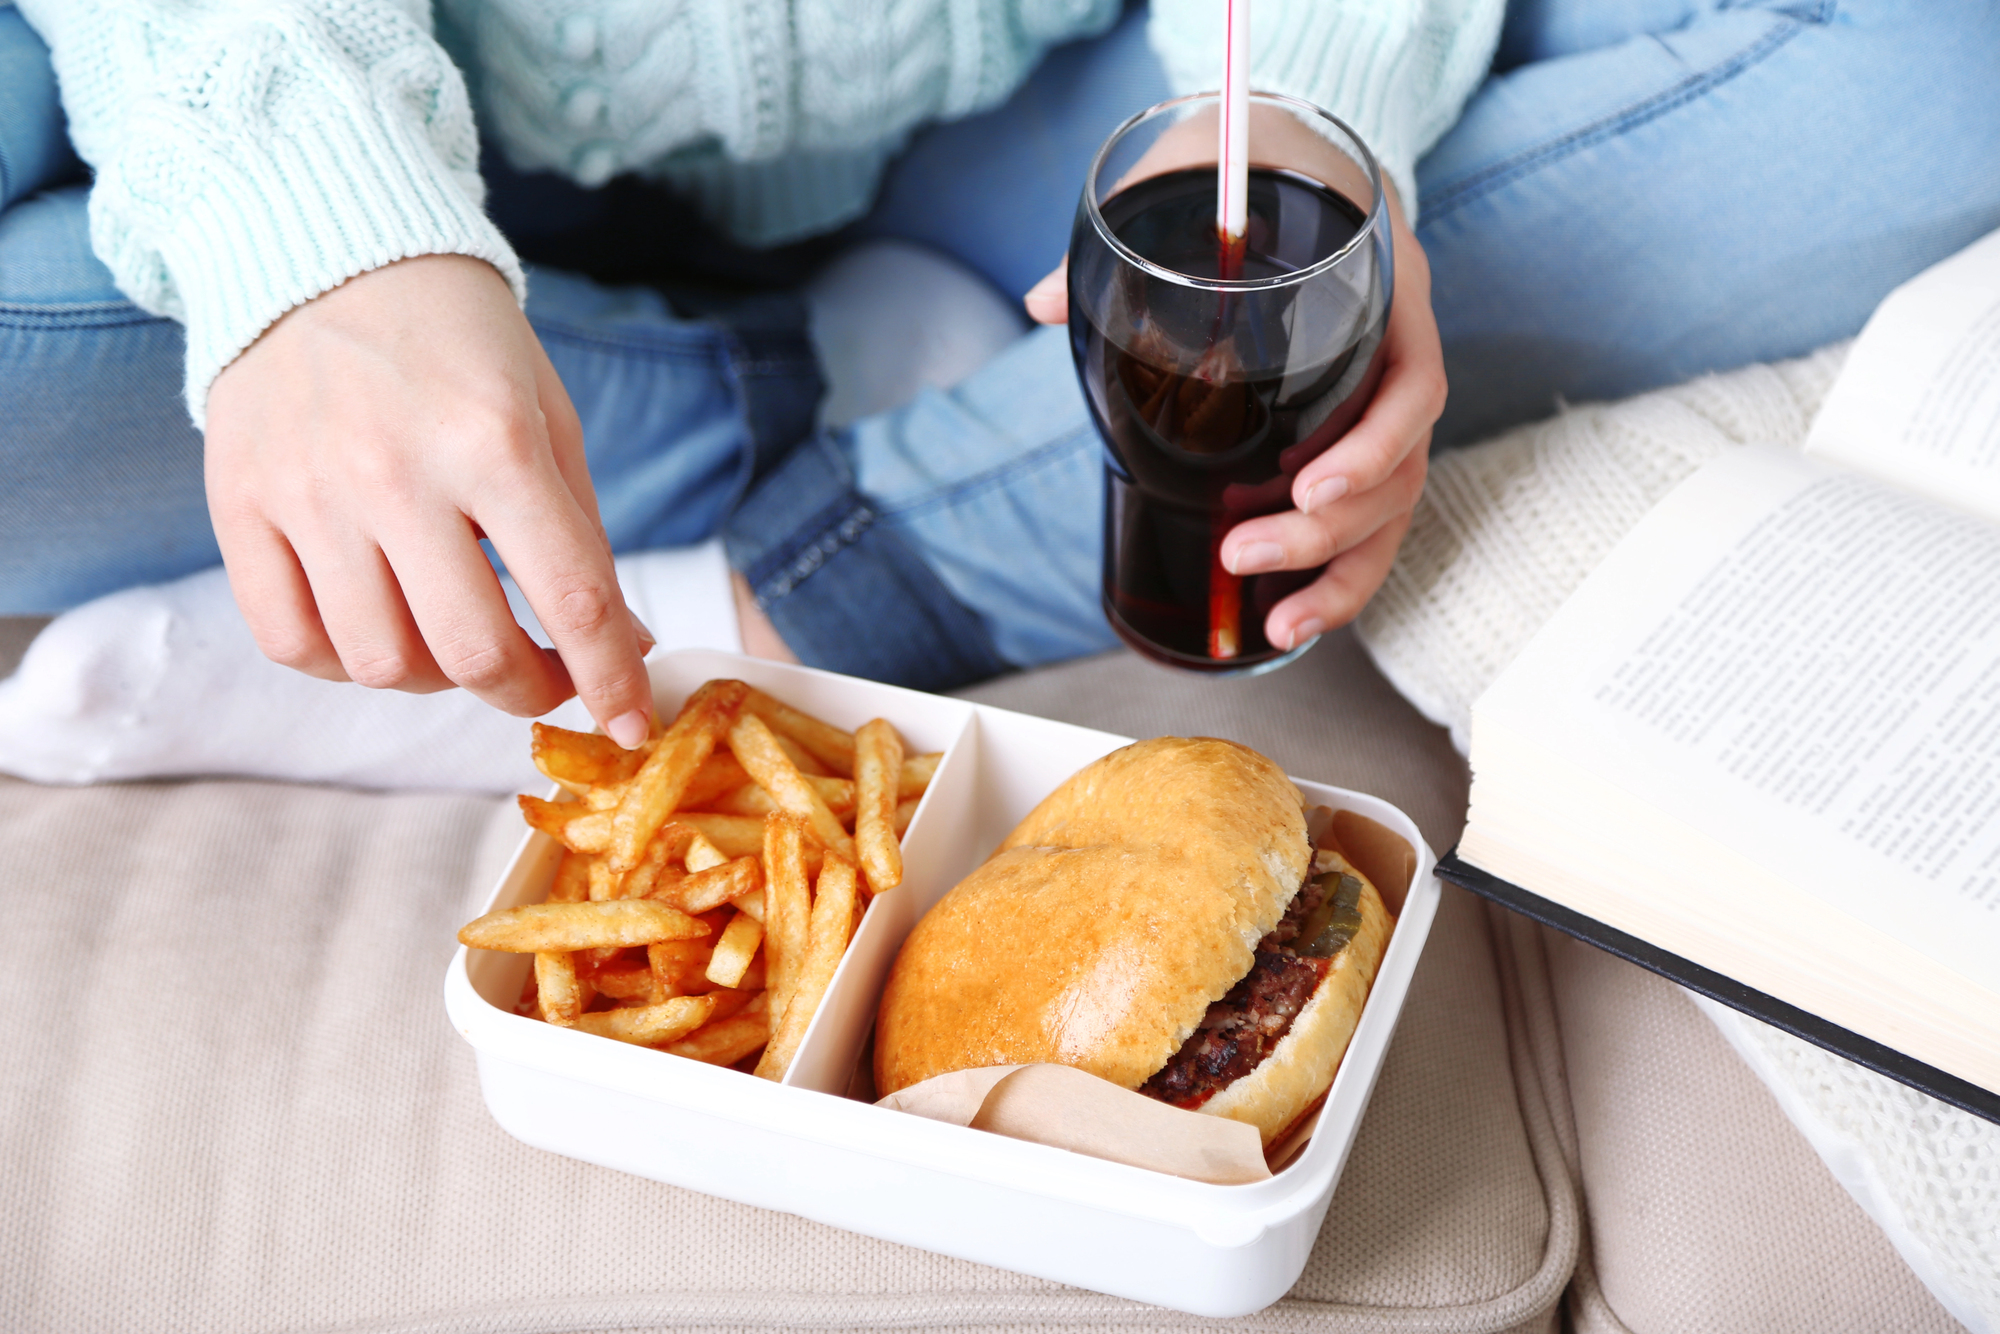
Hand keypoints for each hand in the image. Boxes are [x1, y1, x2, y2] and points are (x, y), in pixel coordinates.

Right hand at [205, 255, 657, 744]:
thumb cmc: (459, 341)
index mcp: (495, 441)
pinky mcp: (240, 505)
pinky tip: (380, 629)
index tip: (630, 725)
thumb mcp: (548, 416)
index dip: (611, 681)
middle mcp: (396, 473)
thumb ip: (584, 536)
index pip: (572, 598)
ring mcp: (308, 494)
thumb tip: (622, 646)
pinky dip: (345, 664)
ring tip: (457, 640)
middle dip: (530, 692)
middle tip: (546, 678)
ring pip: (380, 663)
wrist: (323, 252)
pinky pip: (291, 640)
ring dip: (437, 681)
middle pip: (473, 654)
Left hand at [1024, 185, 1444, 651]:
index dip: (1374, 443)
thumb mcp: (1200, 177)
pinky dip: (1334, 577)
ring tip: (1276, 622)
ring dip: (1337, 573)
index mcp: (1386, 290)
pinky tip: (1287, 619)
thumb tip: (1045, 301)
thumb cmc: (1252, 169)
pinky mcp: (1360, 440)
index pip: (1413, 380)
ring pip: (1393, 511)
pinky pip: (1370, 522)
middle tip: (1240, 551)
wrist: (1297, 159)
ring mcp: (1387, 403)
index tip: (1307, 485)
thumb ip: (1132, 231)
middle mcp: (1402, 354)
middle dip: (1323, 530)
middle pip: (1401, 467)